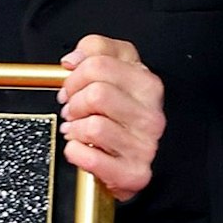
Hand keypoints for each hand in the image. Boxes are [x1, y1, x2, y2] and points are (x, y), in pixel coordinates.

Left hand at [57, 34, 166, 201]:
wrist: (133, 156)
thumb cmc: (122, 113)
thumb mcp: (117, 69)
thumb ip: (96, 49)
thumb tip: (73, 58)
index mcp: (147, 84)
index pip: (99, 64)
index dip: (75, 75)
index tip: (72, 86)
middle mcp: (150, 115)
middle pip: (96, 94)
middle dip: (74, 102)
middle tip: (72, 110)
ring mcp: (144, 145)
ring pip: (93, 126)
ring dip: (74, 129)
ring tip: (77, 130)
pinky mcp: (133, 173)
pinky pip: (89, 157)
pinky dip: (75, 152)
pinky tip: (80, 148)